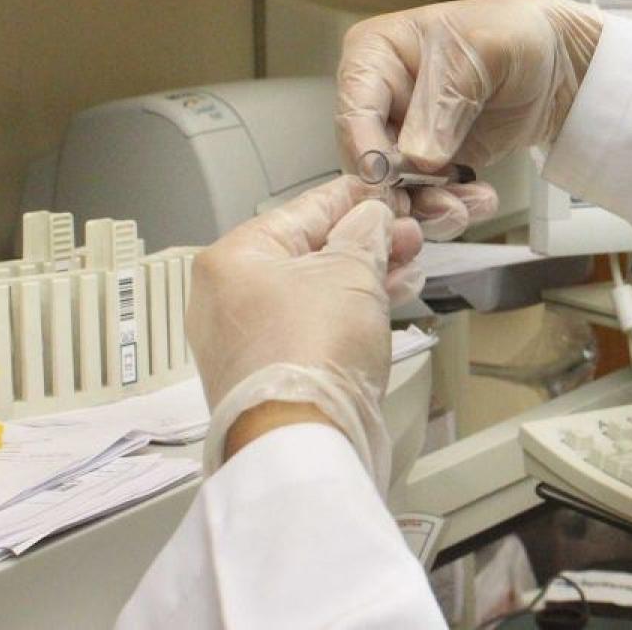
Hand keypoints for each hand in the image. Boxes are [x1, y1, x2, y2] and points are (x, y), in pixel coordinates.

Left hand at [188, 175, 422, 490]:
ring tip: (405, 268)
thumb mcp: (353, 270)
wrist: (301, 438)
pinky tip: (383, 304)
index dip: (354, 198)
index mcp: (232, 259)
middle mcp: (226, 298)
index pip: (303, 209)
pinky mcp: (265, 374)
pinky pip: (308, 328)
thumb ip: (366, 234)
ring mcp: (243, 340)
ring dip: (361, 278)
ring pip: (311, 293)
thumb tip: (372, 220)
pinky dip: (344, 314)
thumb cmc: (309, 355)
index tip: (384, 193)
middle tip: (405, 236)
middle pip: (306, 253)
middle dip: (364, 242)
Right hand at [336, 0, 601, 239]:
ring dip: (431, 207)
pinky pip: (430, 199)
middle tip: (439, 205)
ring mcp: (405, 139)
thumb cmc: (514, 33)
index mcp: (374, 56)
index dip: (367, 149)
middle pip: (368, 161)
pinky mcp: (434, 167)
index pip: (354, 109)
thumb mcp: (481, 50)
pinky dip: (455, 207)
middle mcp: (381, 101)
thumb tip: (416, 157)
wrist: (558, 62)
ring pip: (397, 189)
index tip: (390, 179)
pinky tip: (480, 200)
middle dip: (403, 190)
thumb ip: (445, 101)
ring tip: (468, 206)